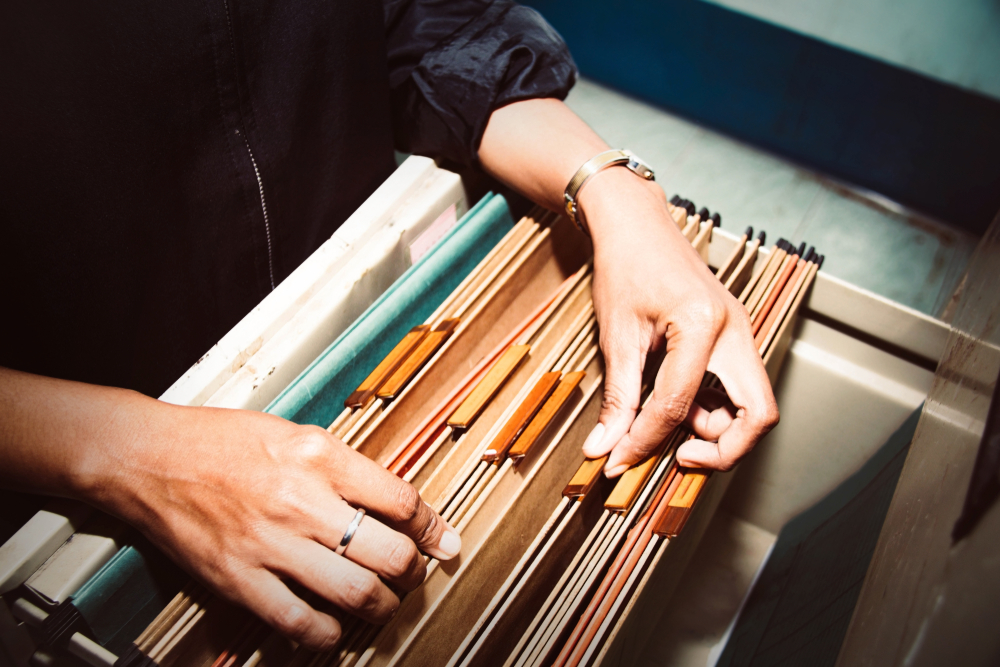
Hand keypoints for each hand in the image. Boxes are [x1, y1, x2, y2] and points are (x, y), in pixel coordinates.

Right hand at [79, 397, 460, 649]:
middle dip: (414, 571)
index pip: (401, 500)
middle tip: (415, 573)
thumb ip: (343, 466)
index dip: (433, 527)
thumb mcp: (293, 432)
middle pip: (389, 553)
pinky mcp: (239, 579)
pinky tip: (335, 627)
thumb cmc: (217, 440)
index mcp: (320, 456)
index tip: (444, 541)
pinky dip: (328, 634)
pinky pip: (300, 622)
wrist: (146, 457)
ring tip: (383, 602)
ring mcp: (270, 544)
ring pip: (355, 593)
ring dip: (382, 606)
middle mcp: (301, 500)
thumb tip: (391, 501)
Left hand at [578, 168, 778, 474]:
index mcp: (701, 324)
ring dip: (716, 427)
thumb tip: (603, 448)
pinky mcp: (735, 337)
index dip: (645, 441)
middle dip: (723, 449)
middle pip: (757, 414)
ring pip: (752, 405)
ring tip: (667, 418)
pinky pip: (739, 388)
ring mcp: (740, 332)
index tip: (618, 460)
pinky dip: (713, 407)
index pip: (677, 405)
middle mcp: (734, 330)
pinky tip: (677, 400)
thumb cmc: (625, 267)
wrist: (637, 226)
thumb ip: (616, 398)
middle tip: (678, 455)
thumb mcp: (615, 336)